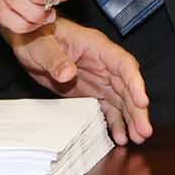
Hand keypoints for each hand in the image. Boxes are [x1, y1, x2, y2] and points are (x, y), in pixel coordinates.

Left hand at [6, 15, 152, 145]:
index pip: (123, 64)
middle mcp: (104, 64)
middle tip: (144, 131)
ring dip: (130, 119)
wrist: (29, 40)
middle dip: (137, 109)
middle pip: (127, 87)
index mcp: (97, 48)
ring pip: (121, 100)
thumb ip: (55, 59)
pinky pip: (107, 107)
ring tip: (137, 138)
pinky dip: (115, 122)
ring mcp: (99, 79)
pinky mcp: (91, 91)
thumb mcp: (43, 46)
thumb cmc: (37, 36)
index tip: (142, 102)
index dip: (135, 83)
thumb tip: (67, 73)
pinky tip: (120, 137)